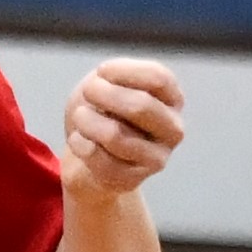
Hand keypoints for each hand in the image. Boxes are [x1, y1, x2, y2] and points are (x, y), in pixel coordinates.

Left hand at [60, 57, 183, 196]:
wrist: (88, 153)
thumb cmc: (103, 110)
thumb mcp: (109, 81)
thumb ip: (116, 76)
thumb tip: (106, 82)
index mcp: (173, 100)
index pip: (158, 79)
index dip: (125, 71)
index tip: (102, 71)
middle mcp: (172, 130)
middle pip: (141, 106)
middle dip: (105, 94)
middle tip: (88, 91)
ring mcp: (156, 159)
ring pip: (116, 135)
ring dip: (88, 121)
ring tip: (80, 116)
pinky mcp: (133, 180)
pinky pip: (101, 160)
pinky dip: (81, 145)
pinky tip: (78, 140)